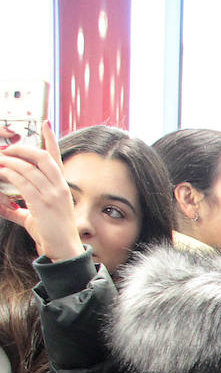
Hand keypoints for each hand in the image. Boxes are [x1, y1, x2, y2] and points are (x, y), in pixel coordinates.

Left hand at [0, 122, 82, 261]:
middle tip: (6, 151)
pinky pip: (23, 182)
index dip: (50, 138)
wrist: (63, 250)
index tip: (45, 123)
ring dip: (9, 163)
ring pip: (28, 168)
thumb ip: (18, 208)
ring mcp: (52, 194)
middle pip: (41, 157)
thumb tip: (3, 205)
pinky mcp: (42, 203)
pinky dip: (9, 175)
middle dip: (21, 150)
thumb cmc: (52, 234)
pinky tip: (2, 174)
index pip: (56, 157)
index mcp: (60, 187)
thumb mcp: (35, 217)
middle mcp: (59, 187)